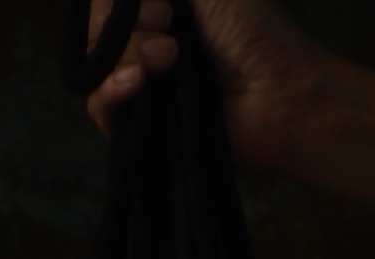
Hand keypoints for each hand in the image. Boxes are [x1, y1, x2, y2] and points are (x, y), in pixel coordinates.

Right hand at [85, 0, 326, 176]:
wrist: (279, 98)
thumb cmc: (254, 33)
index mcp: (160, 9)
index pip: (108, 3)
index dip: (115, 1)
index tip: (159, 4)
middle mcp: (145, 44)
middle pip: (97, 31)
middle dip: (126, 24)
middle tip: (169, 28)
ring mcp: (141, 88)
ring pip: (94, 67)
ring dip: (123, 55)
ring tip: (168, 60)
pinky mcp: (141, 129)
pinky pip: (99, 110)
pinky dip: (109, 91)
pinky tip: (137, 84)